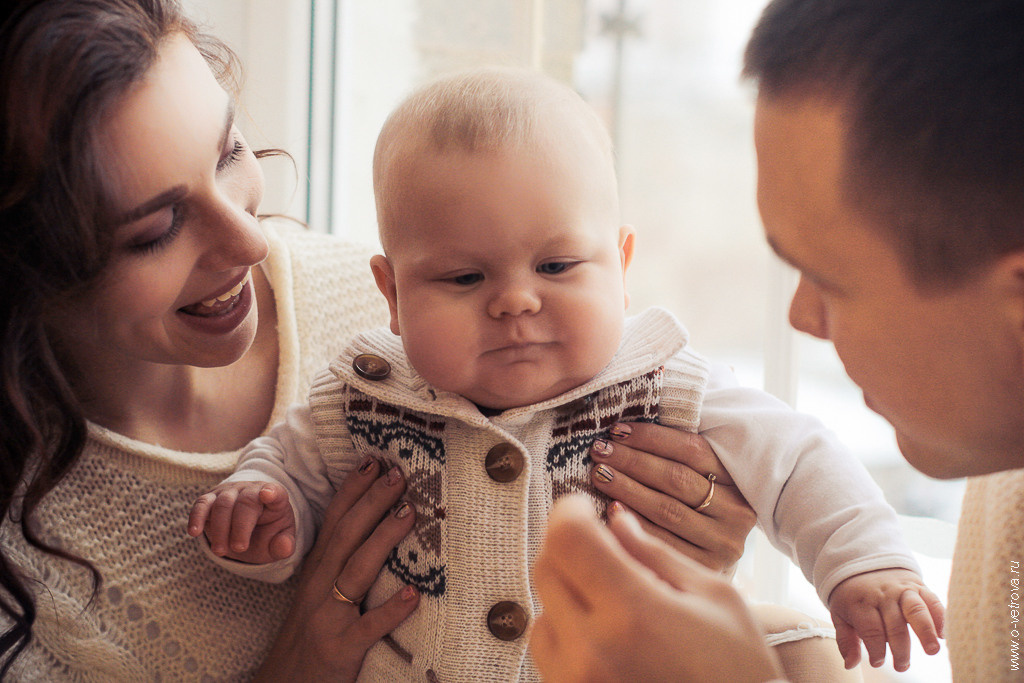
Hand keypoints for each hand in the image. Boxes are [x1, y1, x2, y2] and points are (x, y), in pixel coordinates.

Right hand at [188, 481, 295, 562]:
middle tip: (238, 549)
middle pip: (246, 502)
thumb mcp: (278, 542)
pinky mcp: (211, 498)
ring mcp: (230, 492)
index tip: (267, 494)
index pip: (276, 492)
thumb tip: (285, 548)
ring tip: (221, 551)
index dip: (272, 493)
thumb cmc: (266, 533)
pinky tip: (194, 531)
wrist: (247, 527)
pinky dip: (197, 516)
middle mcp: (252, 490)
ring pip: (223, 503)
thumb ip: (284, 546)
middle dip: (240, 527)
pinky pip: (202, 503)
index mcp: (275, 499)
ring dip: (220, 529)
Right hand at [254, 457, 418, 680]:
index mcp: (317, 573)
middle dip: (372, 502)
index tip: (373, 461)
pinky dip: (390, 610)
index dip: (352, 490)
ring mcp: (329, 618)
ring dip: (383, 539)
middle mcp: (320, 589)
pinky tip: (414, 595)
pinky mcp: (341, 649)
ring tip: (409, 514)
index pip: (334, 522)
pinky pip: (368, 628)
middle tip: (398, 473)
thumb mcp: (319, 595)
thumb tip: (373, 529)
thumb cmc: (310, 638)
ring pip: (356, 571)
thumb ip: (340, 564)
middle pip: (346, 536)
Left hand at [531, 495, 782, 681]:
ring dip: (568, 594)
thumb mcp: (716, 597)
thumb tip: (616, 519)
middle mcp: (591, 649)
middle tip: (605, 550)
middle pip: (547, 568)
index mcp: (633, 612)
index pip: (568, 538)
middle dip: (570, 548)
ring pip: (540, 611)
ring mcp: (574, 681)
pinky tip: (609, 638)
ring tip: (615, 604)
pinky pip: (548, 652)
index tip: (585, 508)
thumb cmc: (740, 670)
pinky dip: (568, 633)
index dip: (571, 511)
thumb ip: (656, 553)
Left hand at [589, 422, 755, 571]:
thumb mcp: (699, 482)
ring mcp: (724, 543)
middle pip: (676, 478)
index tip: (616, 430)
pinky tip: (611, 510)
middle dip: (632, 460)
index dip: (651, 437)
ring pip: (667, 509)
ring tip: (599, 474)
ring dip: (627, 488)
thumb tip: (624, 432)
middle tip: (599, 451)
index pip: (692, 449)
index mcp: (737, 480)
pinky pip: (662, 542)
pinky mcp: (706, 569)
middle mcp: (736, 512)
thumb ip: (675, 459)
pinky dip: (634, 524)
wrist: (710, 581)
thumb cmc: (695, 513)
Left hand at [828, 567, 944, 671]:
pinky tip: (942, 635)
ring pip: (916, 609)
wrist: (863, 560)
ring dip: (925, 631)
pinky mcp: (918, 585)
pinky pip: (931, 599)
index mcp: (860, 602)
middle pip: (895, 624)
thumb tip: (850, 665)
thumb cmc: (853, 596)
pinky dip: (939, 616)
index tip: (877, 663)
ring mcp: (902, 589)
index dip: (876, 648)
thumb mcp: (840, 614)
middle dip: (900, 649)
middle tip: (901, 666)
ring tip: (932, 651)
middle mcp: (883, 595)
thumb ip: (845, 640)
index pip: (871, 629)